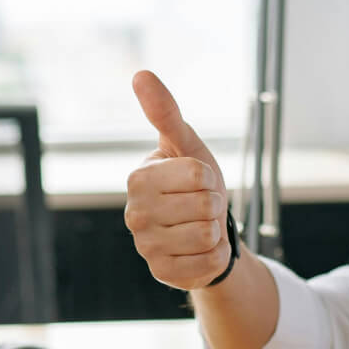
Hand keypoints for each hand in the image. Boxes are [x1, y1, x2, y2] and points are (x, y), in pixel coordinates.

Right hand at [126, 70, 233, 289]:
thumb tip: (141, 74)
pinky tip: (199, 251)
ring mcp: (146, 247)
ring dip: (214, 231)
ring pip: (206, 236)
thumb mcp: (186, 145)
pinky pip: (206, 264)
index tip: (199, 181)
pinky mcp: (161, 273)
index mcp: (138, 178)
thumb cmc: (194, 182)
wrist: (204, 228)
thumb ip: (165, 112)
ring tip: (200, 226)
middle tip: (201, 207)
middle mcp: (134, 214)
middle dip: (214, 205)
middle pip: (204, 206)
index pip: (198, 174)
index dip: (210, 177)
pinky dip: (214, 256)